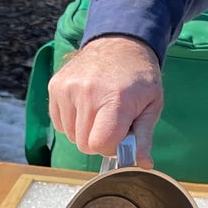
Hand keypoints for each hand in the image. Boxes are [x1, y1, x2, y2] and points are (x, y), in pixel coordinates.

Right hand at [48, 34, 162, 158]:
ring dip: (85, 131)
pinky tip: (86, 105)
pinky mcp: (55, 86)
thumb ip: (144, 138)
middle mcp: (87, 93)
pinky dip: (72, 121)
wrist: (120, 43)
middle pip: (83, 144)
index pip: (98, 145)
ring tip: (99, 110)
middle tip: (111, 122)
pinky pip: (59, 122)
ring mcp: (68, 88)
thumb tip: (143, 165)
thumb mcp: (151, 106)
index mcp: (115, 100)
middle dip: (98, 140)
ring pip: (70, 135)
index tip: (119, 136)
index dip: (110, 148)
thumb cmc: (139, 78)